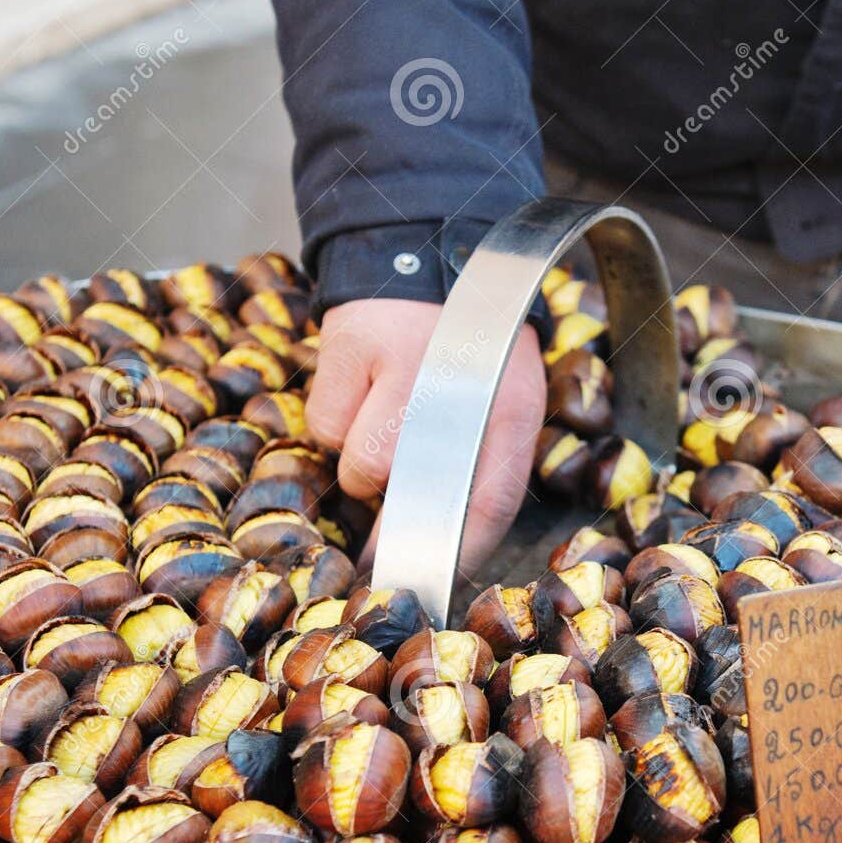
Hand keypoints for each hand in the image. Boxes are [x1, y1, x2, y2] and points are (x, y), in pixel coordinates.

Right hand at [308, 298, 546, 573]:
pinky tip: (359, 390)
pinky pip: (325, 428)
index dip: (457, 554)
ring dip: (362, 463)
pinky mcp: (348, 348)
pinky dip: (334, 423)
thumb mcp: (506, 402)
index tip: (431, 588)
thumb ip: (488, 470)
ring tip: (383, 421)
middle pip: (413, 494)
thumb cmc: (470, 349)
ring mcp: (401, 364)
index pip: (492, 502)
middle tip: (380, 555)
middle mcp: (463, 385)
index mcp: (516, 405)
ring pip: (361, 467)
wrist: (429, 253)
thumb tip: (446, 554)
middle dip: (393, 534)